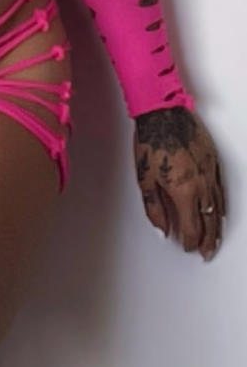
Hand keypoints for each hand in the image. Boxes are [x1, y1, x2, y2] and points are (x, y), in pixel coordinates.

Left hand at [133, 107, 225, 261]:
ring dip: (217, 226)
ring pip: (217, 207)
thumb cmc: (152, 141)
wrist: (163, 113)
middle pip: (208, 221)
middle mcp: (201, 185)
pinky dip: (221, 204)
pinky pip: (221, 190)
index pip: (192, 227)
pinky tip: (221, 212)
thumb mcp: (145, 179)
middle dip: (207, 240)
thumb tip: (161, 230)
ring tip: (215, 240)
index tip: (188, 247)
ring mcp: (210, 173)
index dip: (190, 241)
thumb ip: (154, 209)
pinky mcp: (213, 161)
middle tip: (206, 253)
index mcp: (183, 192)